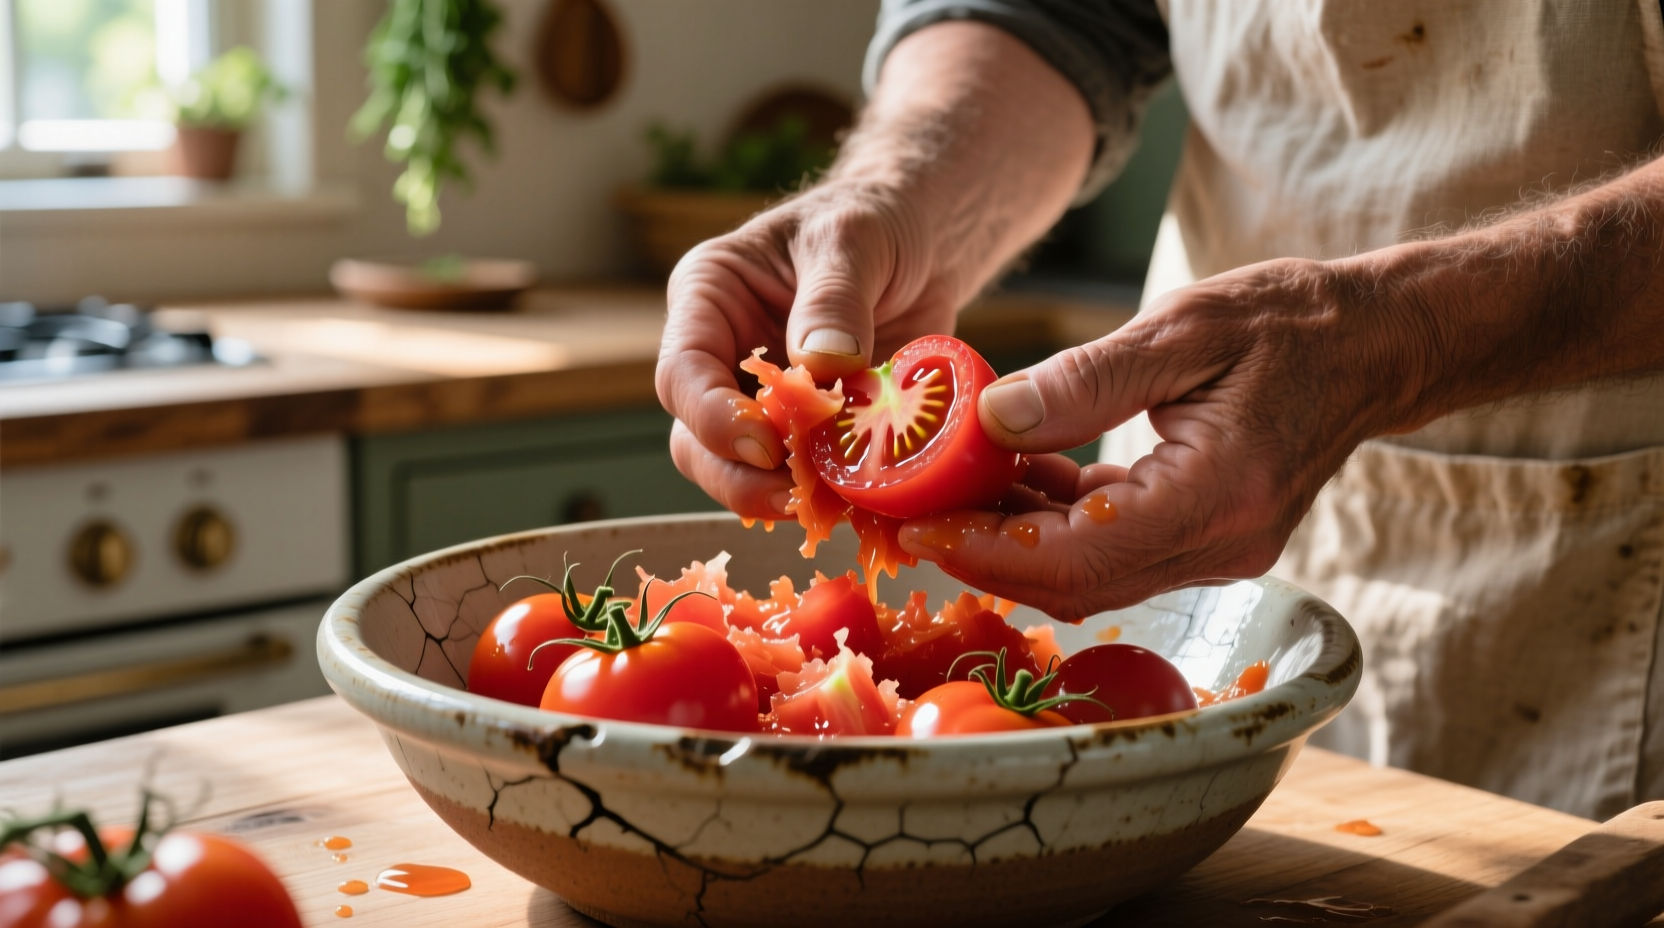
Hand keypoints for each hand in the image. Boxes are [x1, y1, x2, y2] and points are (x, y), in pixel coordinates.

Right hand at [655, 21, 1093, 520]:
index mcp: (708, 300)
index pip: (682, 374)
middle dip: (740, 477)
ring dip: (781, 497)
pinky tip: (863, 504)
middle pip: (695, 440)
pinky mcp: (806, 433)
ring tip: (836, 503)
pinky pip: (800, 481)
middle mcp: (721, 357)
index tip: (766, 446)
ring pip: (738, 473)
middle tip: (799, 496)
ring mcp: (760, 401)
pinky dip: (826, 499)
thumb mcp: (854, 241)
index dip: (714, 420)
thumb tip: (820, 365)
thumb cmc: (875, 222)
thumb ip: (834, 300)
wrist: (922, 246)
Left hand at [898, 258, 1408, 620]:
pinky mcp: (1204, 537)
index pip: (1081, 556)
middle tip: (911, 513)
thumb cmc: (1288, 322)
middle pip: (1077, 579)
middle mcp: (1220, 544)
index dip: (990, 551)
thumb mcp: (1182, 329)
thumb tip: (990, 418)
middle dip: (985, 553)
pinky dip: (1053, 520)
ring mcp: (1216, 550)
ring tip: (945, 489)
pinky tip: (1010, 476)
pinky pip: (1111, 546)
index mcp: (1218, 498)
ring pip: (1089, 570)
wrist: (1371, 343)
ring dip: (1013, 539)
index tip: (920, 526)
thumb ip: (1086, 381)